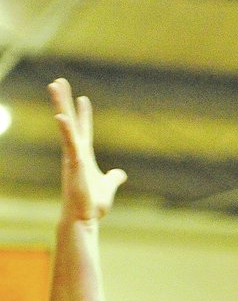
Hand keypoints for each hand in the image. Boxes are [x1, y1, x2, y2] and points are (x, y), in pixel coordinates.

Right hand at [49, 77, 126, 220]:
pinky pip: (69, 144)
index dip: (83, 115)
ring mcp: (72, 157)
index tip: (83, 99)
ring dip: (60, 105)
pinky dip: (66, 131)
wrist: (84, 219)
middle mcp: (75, 153)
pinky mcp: (73, 165)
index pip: (84, 131)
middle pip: (70, 122)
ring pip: (65, 126)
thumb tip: (121, 173)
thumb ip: (113, 178)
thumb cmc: (92, 206)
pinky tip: (61, 116)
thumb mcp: (108, 188)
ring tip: (54, 86)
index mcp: (84, 157)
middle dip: (65, 101)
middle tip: (59, 82)